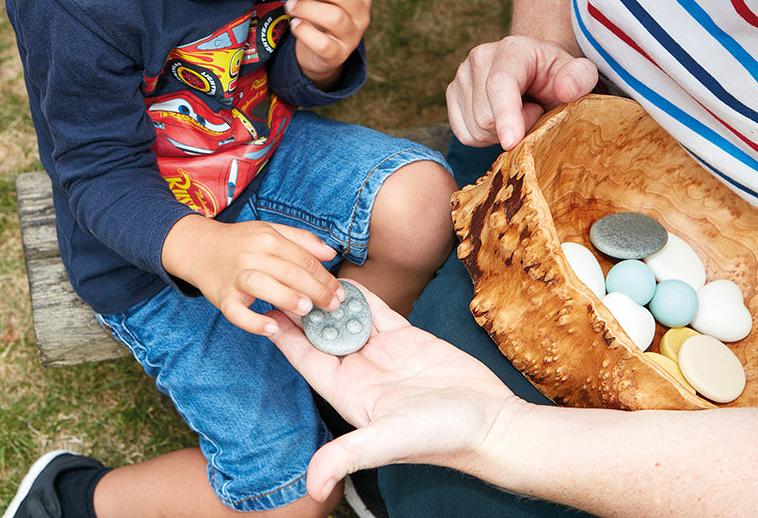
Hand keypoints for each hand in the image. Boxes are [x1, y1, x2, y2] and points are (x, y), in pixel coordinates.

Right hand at [161, 215, 344, 335]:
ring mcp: (235, 276)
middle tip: (333, 306)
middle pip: (289, 272)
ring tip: (307, 311)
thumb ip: (302, 240)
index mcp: (267, 238)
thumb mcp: (270, 230)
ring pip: (263, 286)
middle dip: (316, 290)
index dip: (325, 276)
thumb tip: (331, 253)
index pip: (303, 258)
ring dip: (287, 298)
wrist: (197, 247)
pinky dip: (253, 322)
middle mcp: (252, 255)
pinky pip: (237, 312)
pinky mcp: (221, 296)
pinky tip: (271, 328)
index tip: (340, 292)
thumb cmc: (239, 241)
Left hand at [268, 282, 519, 501]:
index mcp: (348, 395)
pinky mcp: (408, 340)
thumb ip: (349, 455)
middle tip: (284, 277)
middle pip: (321, 336)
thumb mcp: (390, 440)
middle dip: (303, 310)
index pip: (306, 360)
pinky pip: (377, 312)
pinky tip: (346, 279)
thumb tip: (313, 486)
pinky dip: (362, 296)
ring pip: (346, 320)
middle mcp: (360, 373)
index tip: (265, 308)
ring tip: (310, 270)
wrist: (492, 425)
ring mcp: (384, 355)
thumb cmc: (443, 438)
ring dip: (330, 300)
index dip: (285, 336)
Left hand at [285, 0, 371, 86]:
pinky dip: (305, 32)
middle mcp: (362, 14)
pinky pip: (322, 43)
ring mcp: (352, 36)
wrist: (322, 53)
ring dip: (306, 8)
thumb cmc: (323, 14)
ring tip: (290, 6)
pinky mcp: (338, 55)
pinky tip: (294, 24)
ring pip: (334, 17)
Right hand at [446, 35, 598, 148]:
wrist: (535, 72)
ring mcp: (461, 76)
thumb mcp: (579, 75)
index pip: (501, 85)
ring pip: (474, 129)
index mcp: (511, 49)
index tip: (512, 143)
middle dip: (514, 127)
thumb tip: (564, 89)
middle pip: (486, 116)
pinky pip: (464, 134)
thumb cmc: (557, 77)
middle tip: (533, 112)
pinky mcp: (452, 94)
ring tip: (518, 114)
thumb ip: (581, 78)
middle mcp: (479, 58)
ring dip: (500, 134)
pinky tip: (500, 122)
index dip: (506, 116)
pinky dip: (484, 138)